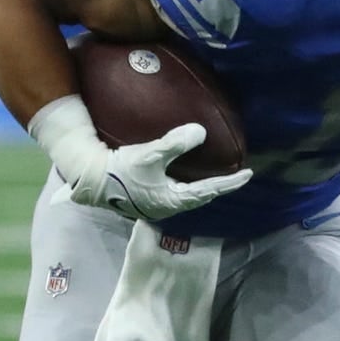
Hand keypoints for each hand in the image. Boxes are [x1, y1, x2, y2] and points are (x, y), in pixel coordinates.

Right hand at [77, 125, 253, 221]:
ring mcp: (156, 206)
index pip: (209, 191)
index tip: (248, 175)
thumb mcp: (150, 155)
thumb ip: (175, 143)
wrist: (91, 179)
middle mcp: (167, 208)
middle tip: (235, 176)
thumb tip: (200, 132)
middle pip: (201, 198)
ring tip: (215, 177)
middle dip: (218, 187)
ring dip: (203, 188)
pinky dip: (187, 186)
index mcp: (173, 201)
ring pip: (188, 198)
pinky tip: (186, 177)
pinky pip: (175, 194)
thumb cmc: (120, 169)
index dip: (230, 182)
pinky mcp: (147, 201)